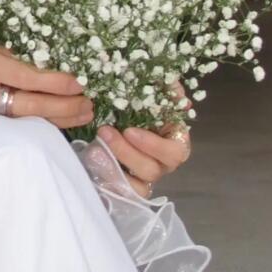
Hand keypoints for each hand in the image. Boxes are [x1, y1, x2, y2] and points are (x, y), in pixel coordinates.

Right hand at [0, 36, 95, 127]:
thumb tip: (32, 72)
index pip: (25, 76)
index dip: (56, 82)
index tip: (79, 84)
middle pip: (29, 104)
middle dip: (64, 107)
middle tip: (90, 106)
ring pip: (21, 119)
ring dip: (53, 119)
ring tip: (79, 117)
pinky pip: (5, 126)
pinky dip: (29, 124)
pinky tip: (48, 123)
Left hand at [96, 80, 193, 196]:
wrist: (109, 112)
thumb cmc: (134, 101)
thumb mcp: (145, 90)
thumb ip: (160, 85)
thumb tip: (169, 80)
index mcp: (172, 139)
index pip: (177, 151)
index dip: (155, 146)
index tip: (130, 131)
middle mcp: (161, 161)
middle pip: (155, 170)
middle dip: (129, 154)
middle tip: (106, 133)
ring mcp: (144, 175)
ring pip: (138, 184)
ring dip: (116, 163)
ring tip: (95, 147)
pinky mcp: (126, 184)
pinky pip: (122, 191)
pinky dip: (109, 179)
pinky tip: (94, 161)